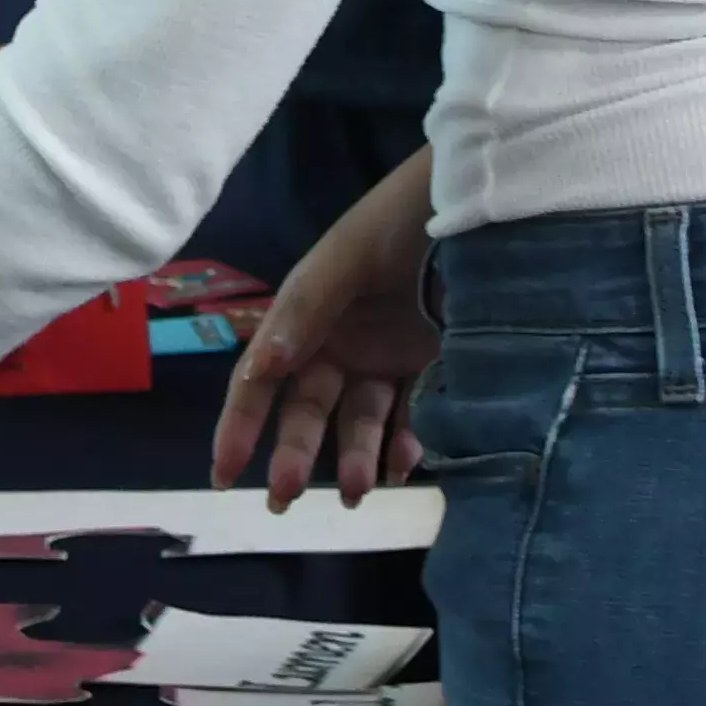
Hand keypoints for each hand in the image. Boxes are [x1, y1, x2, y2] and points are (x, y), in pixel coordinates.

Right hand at [211, 153, 438, 507]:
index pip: (261, 380)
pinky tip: (403, 466)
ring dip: (354, 459)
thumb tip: (260, 368)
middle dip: (294, 454)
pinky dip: (405, 447)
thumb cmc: (400, 223)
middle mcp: (341, 345)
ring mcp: (388, 360)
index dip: (238, 426)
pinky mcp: (433, 370)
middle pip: (307, 411)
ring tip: (359, 490)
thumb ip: (305, 310)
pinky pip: (413, 420)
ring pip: (360, 424)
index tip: (223, 476)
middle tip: (288, 497)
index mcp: (306, 317)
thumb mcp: (346, 258)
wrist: (482, 209)